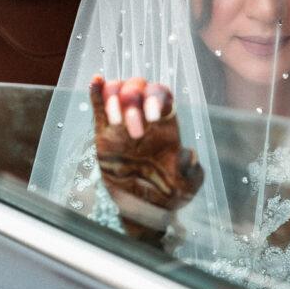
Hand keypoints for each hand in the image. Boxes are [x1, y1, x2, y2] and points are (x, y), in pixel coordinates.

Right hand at [89, 76, 202, 244]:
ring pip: (118, 90)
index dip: (156, 98)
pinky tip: (96, 81)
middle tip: (135, 133)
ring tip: (116, 123)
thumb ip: (193, 172)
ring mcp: (122, 122)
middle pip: (138, 87)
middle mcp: (144, 116)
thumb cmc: (168, 194)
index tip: (152, 119)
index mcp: (165, 124)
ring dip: (115, 99)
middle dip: (134, 103)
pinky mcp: (103, 132)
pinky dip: (97, 91)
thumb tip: (188, 153)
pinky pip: (98, 105)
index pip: (161, 93)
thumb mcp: (187, 187)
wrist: (144, 208)